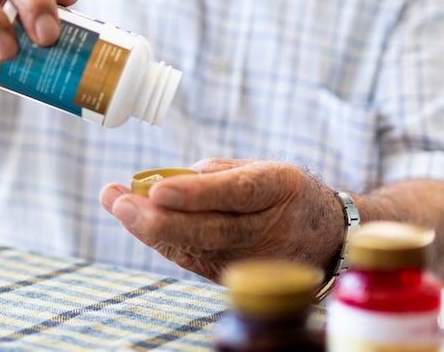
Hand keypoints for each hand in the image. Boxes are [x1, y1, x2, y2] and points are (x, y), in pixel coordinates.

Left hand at [99, 159, 344, 281]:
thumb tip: (169, 183)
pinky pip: (194, 259)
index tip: (158, 188)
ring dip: (151, 230)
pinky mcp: (238, 276)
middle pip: (211, 230)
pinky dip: (163, 241)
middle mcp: (269, 228)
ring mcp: (254, 259)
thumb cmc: (283, 193)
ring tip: (117, 204)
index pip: (237, 193)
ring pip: (197, 249)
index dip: (197, 193)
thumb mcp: (262, 168)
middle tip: (120, 201)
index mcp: (279, 188)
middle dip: (159, 218)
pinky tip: (137, 222)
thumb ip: (218, 173)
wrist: (326, 235)